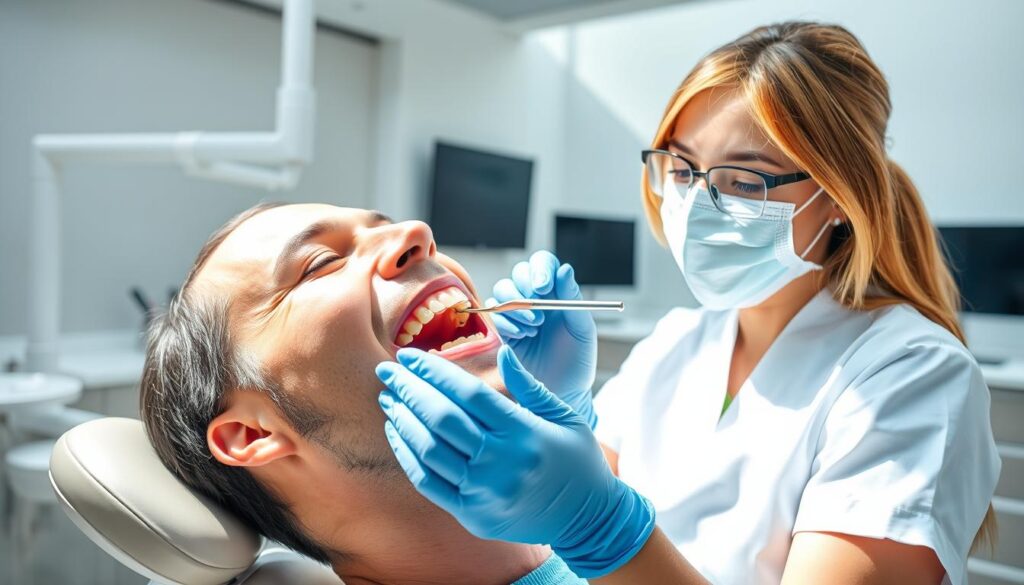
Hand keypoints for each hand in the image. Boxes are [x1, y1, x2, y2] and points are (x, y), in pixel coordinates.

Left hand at [375, 347, 654, 577]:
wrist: (587, 519)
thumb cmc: (576, 460)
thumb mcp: (565, 415)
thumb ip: (529, 384)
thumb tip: (501, 348)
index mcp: (524, 433)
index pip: (469, 393)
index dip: (435, 371)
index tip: (411, 356)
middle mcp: (501, 463)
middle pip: (442, 419)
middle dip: (409, 390)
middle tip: (387, 370)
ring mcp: (483, 492)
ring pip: (429, 450)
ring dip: (402, 420)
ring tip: (389, 398)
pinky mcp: (472, 514)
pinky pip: (427, 482)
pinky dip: (407, 454)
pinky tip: (397, 432)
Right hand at [491, 250, 597, 427]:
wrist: (562, 394)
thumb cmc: (577, 363)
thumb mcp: (582, 330)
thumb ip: (573, 298)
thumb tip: (564, 269)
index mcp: (557, 293)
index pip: (543, 264)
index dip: (540, 268)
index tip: (544, 286)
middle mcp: (535, 299)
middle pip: (519, 273)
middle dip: (525, 288)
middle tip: (538, 309)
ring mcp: (516, 314)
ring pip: (502, 290)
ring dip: (517, 307)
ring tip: (535, 327)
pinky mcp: (501, 330)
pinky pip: (494, 314)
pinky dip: (507, 322)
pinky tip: (523, 337)